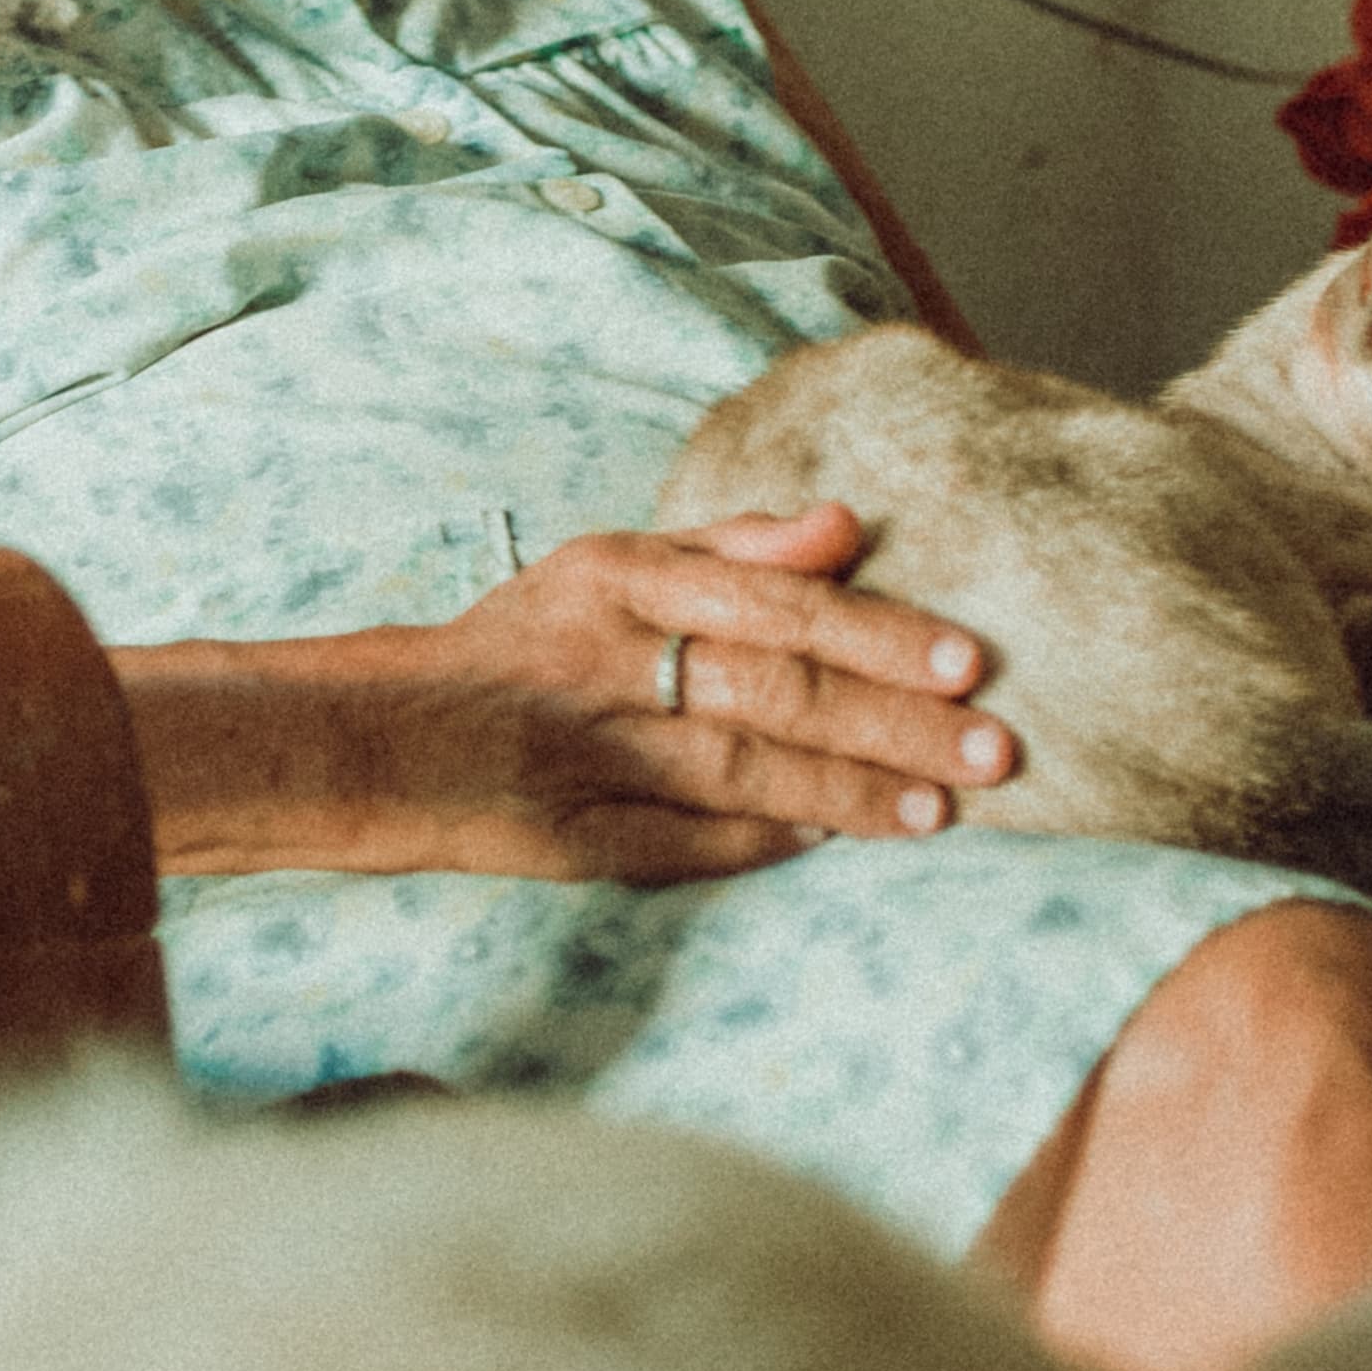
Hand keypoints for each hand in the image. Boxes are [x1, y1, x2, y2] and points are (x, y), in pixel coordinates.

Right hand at [168, 505, 1020, 884]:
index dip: (877, 637)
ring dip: (846, 794)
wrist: (380, 736)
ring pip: (740, 773)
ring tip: (937, 811)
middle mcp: (602, 664)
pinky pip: (680, 844)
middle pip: (772, 695)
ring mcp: (583, 759)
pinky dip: (756, 844)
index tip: (968, 662)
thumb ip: (737, 547)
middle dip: (892, 725)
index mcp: (618, 581)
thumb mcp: (612, 566)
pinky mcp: (566, 841)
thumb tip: (848, 526)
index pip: (774, 607)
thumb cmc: (522, 643)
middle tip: (992, 750)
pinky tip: (827, 842)